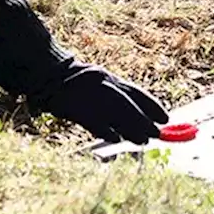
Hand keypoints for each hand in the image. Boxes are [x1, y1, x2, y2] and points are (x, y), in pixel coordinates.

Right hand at [29, 61, 168, 143]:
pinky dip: (105, 129)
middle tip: (157, 134)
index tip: (166, 118)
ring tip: (143, 141)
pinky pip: (93, 119)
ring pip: (115, 113)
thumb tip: (138, 115)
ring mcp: (90, 95)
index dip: (152, 105)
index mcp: (110, 77)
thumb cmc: (74, 81)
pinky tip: (116, 139)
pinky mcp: (76, 105)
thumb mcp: (98, 81)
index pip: (136, 92)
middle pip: (128, 105)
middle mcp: (104, 84)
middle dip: (144, 120)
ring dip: (131, 128)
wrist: (47, 72)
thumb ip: (116, 95)